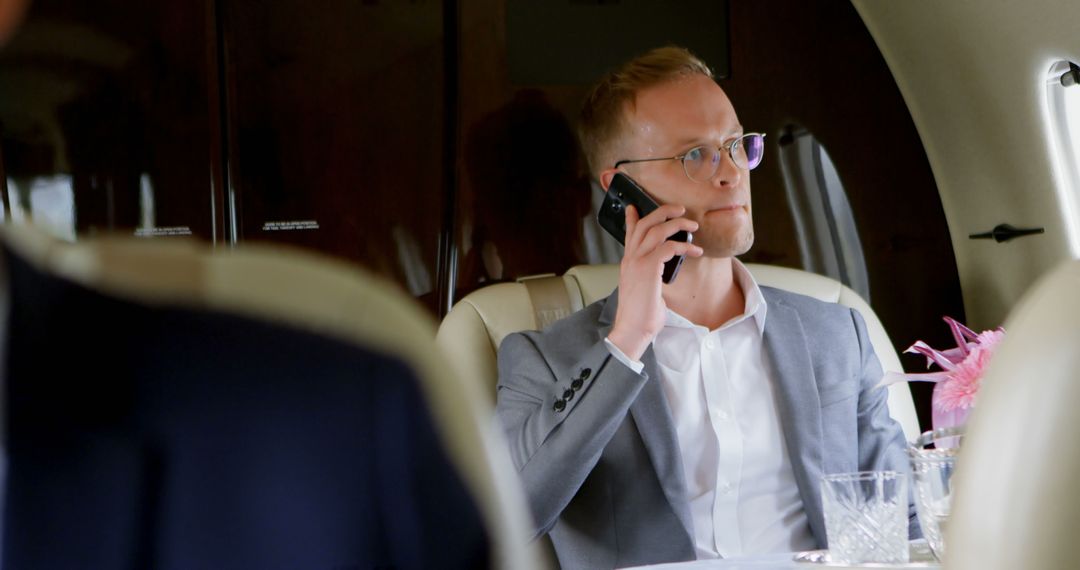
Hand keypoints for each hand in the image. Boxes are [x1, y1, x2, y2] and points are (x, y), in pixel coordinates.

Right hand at [607, 204, 702, 360]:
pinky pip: (668, 247)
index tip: (634, 207)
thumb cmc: (640, 315)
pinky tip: (694, 251)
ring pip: (657, 230)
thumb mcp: (644, 290)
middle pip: (645, 224)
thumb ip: (650, 278)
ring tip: (693, 225)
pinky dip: (684, 246)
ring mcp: (637, 262)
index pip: (629, 234)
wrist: (632, 329)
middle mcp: (630, 258)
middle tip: (679, 209)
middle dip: (663, 212)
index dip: (632, 218)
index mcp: (628, 263)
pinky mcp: (648, 268)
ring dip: (678, 224)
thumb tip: (662, 276)